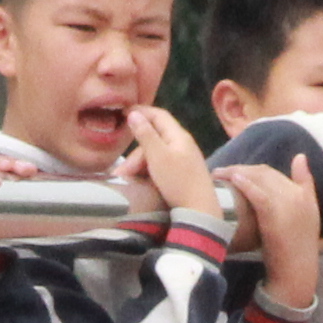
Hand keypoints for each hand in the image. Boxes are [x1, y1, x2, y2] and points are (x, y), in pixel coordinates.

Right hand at [122, 105, 221, 231]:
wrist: (200, 211)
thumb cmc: (179, 182)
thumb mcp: (158, 157)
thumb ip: (146, 135)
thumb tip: (134, 114)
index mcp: (178, 136)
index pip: (159, 115)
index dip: (141, 111)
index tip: (123, 111)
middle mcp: (182, 144)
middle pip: (154, 139)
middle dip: (135, 153)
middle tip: (123, 172)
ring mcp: (183, 159)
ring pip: (155, 154)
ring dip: (139, 164)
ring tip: (128, 180)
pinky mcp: (182, 173)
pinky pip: (161, 165)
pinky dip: (148, 170)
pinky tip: (141, 181)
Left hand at [219, 155, 320, 311]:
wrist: (296, 270)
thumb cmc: (295, 248)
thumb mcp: (304, 217)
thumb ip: (302, 189)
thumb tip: (299, 157)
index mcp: (304, 194)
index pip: (276, 173)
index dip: (254, 170)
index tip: (238, 171)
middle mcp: (297, 194)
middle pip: (265, 173)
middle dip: (241, 169)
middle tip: (221, 172)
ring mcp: (287, 203)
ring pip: (260, 179)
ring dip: (236, 172)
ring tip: (219, 174)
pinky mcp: (274, 214)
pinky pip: (258, 194)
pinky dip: (245, 184)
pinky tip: (232, 180)